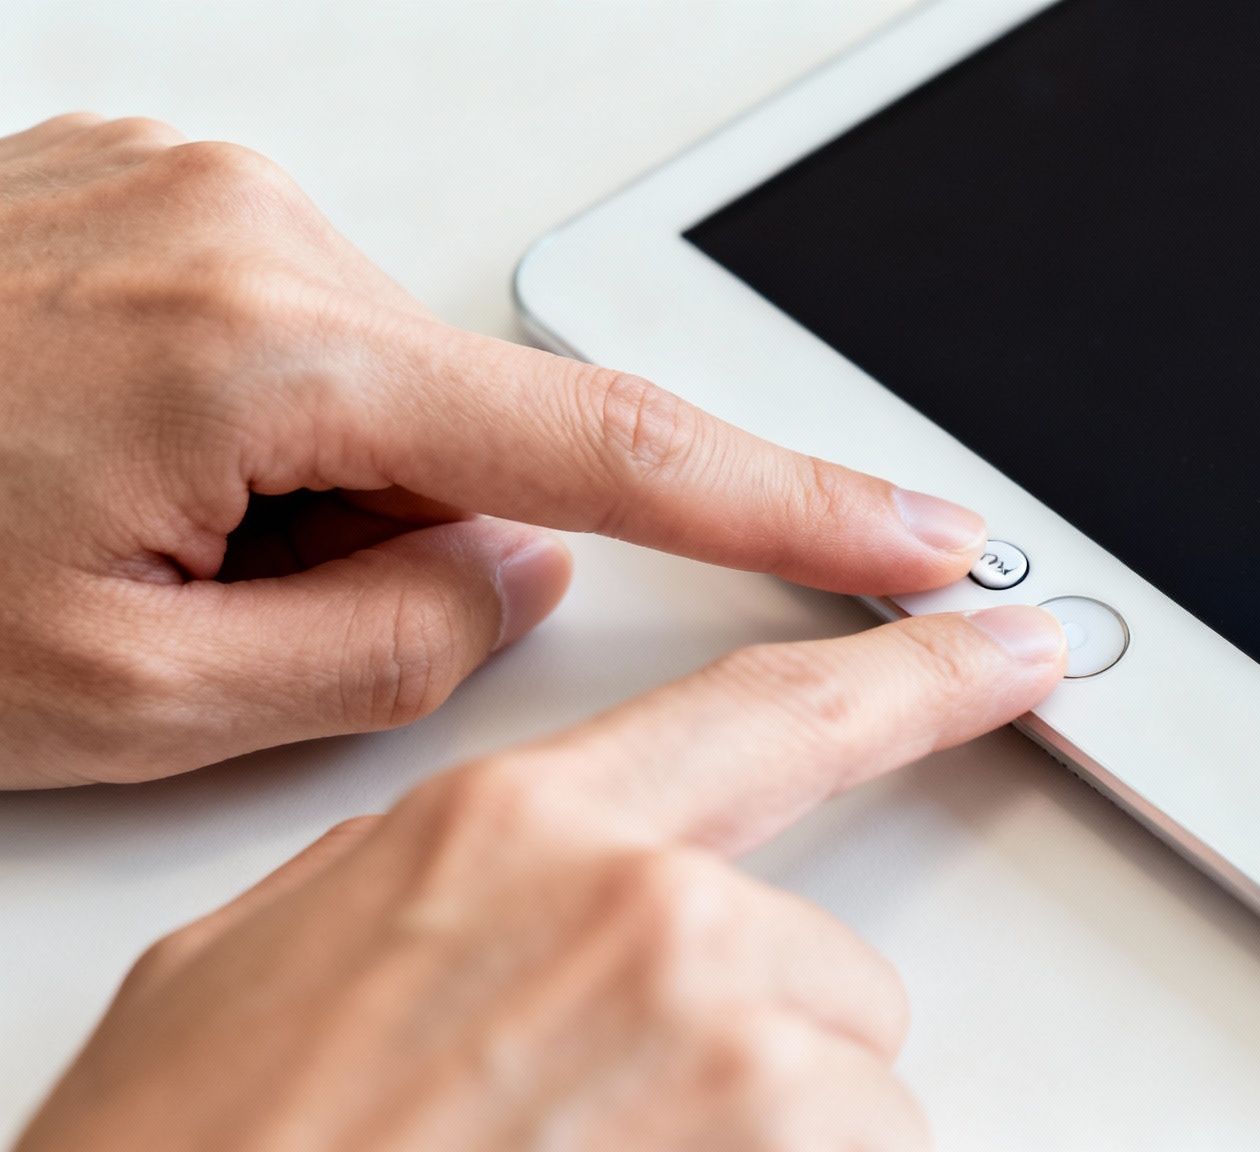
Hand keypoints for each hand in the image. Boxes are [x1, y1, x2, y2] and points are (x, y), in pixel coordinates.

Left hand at [0, 114, 989, 787]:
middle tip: (217, 600)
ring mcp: (193, 183)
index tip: (920, 532)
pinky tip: (107, 447)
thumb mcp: (128, 702)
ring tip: (125, 518)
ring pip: (374, 384)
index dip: (794, 505)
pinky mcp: (151, 177)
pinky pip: (289, 325)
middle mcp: (247, 222)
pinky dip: (251, 416)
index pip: (612, 448)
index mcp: (261, 346)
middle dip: (395, 538)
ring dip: (309, 482)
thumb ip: (390, 646)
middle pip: (466, 429)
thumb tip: (522, 567)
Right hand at [16, 606, 1066, 1151]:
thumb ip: (427, 885)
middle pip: (815, 960)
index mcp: (511, 835)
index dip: (914, 677)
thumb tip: (499, 885)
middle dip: (751, 1045)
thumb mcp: (269, 969)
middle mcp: (642, 916)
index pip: (773, 713)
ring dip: (758, 1149)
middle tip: (600, 1121)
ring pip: (847, 1092)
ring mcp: (723, 1051)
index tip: (1008, 650)